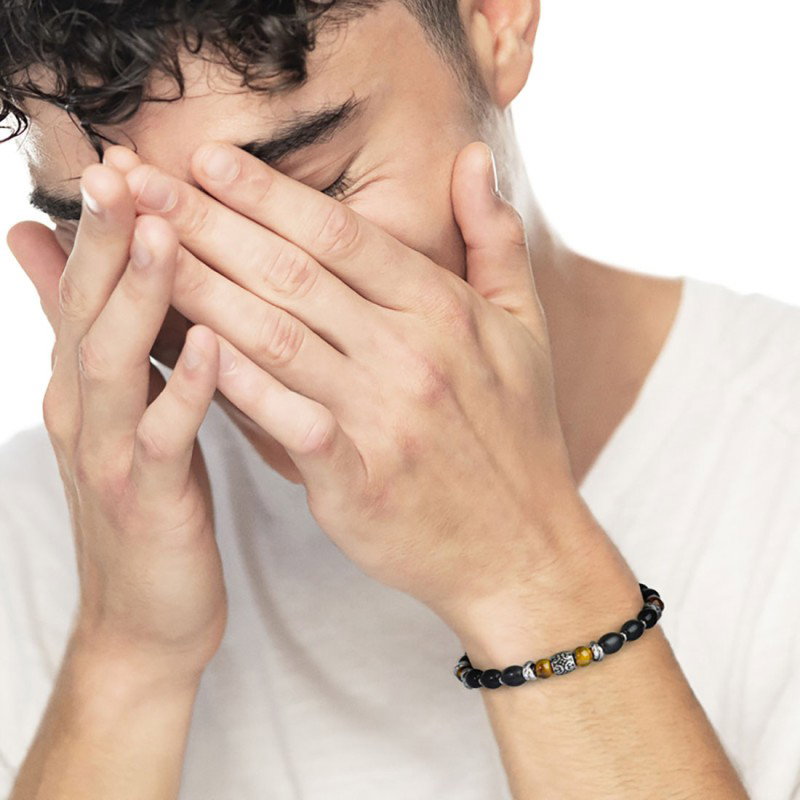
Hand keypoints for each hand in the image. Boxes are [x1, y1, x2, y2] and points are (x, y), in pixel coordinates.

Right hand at [7, 163, 226, 684]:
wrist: (147, 615)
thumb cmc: (149, 500)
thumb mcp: (120, 416)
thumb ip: (101, 345)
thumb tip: (59, 269)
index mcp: (88, 384)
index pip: (88, 288)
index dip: (101, 224)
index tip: (121, 156)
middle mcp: (88, 409)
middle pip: (90, 309)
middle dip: (107, 238)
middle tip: (123, 167)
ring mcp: (112, 455)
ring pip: (117, 363)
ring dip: (139, 296)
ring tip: (166, 233)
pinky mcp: (150, 500)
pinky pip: (167, 437)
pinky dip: (186, 388)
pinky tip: (213, 344)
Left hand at [123, 140, 606, 634]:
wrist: (521, 545)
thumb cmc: (517, 433)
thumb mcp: (526, 327)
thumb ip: (495, 240)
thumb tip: (472, 158)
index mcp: (444, 311)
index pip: (340, 234)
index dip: (267, 193)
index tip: (205, 160)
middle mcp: (411, 355)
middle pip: (293, 274)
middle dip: (208, 223)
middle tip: (140, 182)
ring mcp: (385, 419)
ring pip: (277, 338)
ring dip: (201, 289)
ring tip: (138, 251)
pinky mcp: (360, 482)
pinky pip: (290, 424)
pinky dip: (238, 386)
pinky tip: (189, 350)